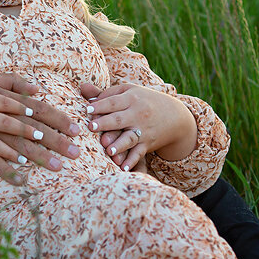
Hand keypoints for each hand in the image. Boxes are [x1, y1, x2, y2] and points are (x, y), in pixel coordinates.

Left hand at [80, 81, 196, 169]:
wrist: (174, 116)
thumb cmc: (143, 101)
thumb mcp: (128, 92)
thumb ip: (106, 93)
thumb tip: (83, 88)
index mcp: (131, 98)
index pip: (113, 102)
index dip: (100, 105)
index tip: (87, 109)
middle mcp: (138, 114)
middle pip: (119, 119)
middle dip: (105, 123)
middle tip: (91, 127)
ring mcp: (143, 130)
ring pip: (130, 138)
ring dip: (119, 144)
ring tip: (108, 150)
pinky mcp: (147, 144)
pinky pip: (139, 153)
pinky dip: (132, 161)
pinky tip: (124, 169)